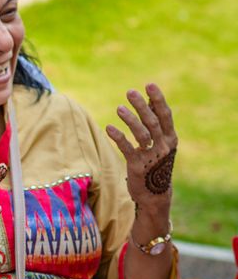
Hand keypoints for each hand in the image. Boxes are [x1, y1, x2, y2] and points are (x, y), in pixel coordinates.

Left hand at [105, 83, 177, 215]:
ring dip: (130, 120)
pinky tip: (109, 127)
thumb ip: (155, 123)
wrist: (154, 193)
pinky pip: (127, 148)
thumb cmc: (155, 162)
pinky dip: (118, 137)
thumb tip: (148, 98)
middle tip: (130, 92)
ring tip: (119, 108)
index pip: (166, 115)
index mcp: (170, 138)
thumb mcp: (160, 143)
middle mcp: (164, 146)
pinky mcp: (137, 166)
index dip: (158, 99)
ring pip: (142, 134)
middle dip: (142, 106)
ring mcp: (151, 156)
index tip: (149, 84)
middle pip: (153, 122)